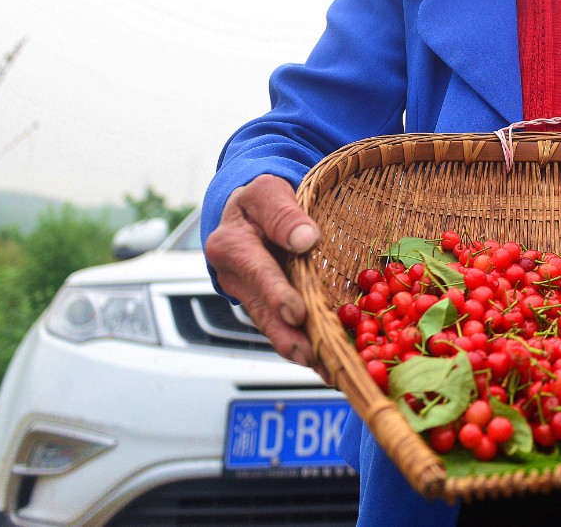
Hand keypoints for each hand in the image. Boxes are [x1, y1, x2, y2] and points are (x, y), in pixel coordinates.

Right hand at [203, 174, 325, 378]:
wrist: (247, 210)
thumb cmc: (260, 198)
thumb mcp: (269, 191)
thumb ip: (283, 214)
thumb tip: (305, 239)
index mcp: (231, 245)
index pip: (256, 271)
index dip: (276, 293)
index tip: (297, 313)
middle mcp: (234, 277)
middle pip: (263, 311)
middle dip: (289, 337)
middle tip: (315, 357)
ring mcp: (248, 295)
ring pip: (273, 326)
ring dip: (300, 349)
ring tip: (328, 369)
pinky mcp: (263, 306)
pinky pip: (282, 327)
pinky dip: (304, 344)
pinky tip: (327, 362)